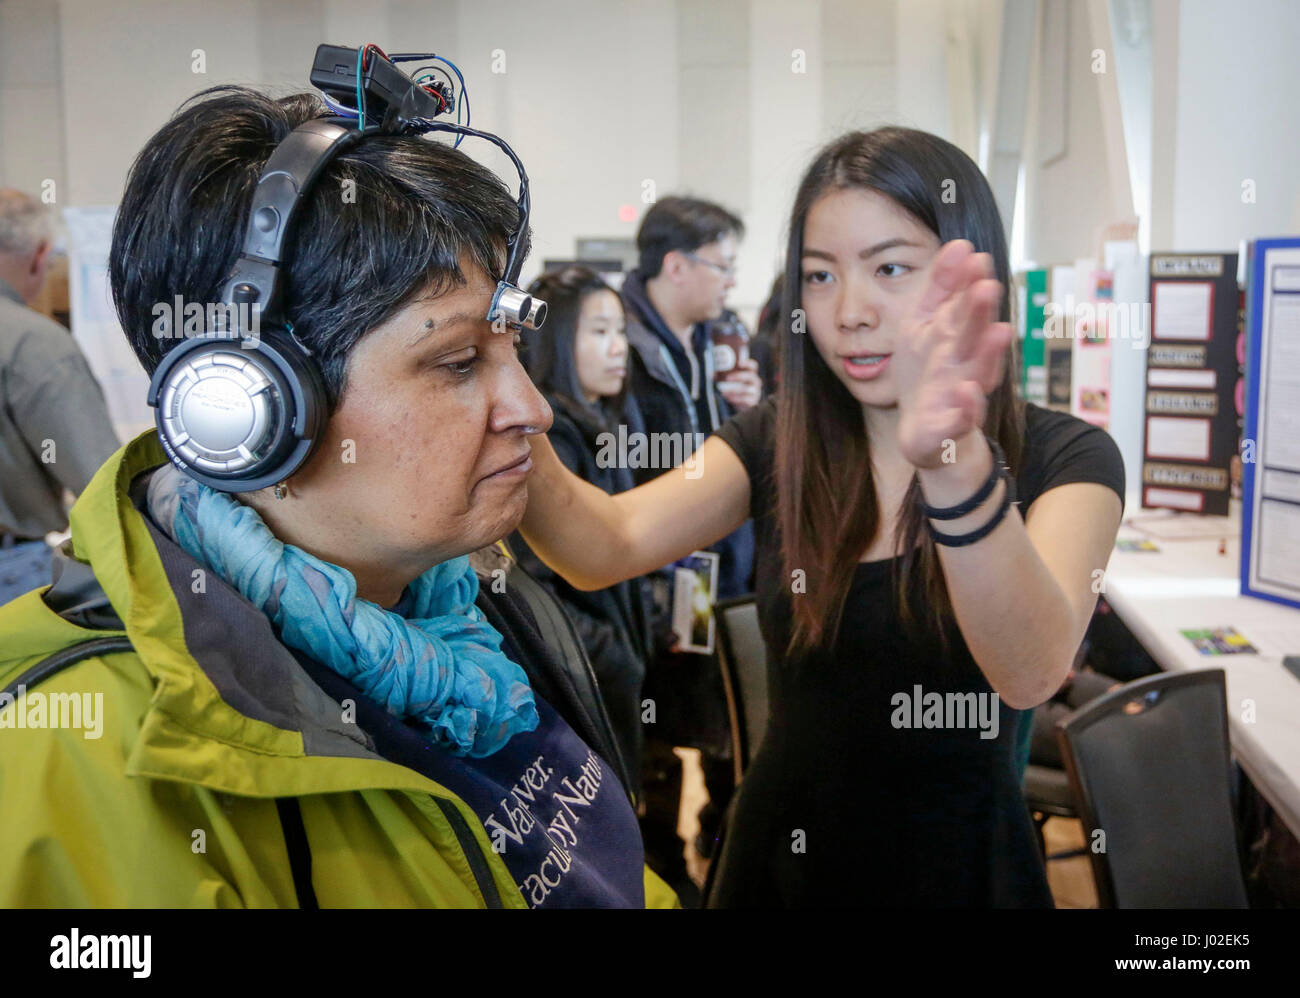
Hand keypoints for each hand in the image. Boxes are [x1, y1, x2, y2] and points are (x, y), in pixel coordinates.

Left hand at [717, 359, 762, 410]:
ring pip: (746, 389)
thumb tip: (711, 374)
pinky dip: (735, 398)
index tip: (739, 362)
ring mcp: (755, 392)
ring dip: (733, 390)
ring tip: (723, 391)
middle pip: (750, 376)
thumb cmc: (735, 389)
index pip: (753, 366)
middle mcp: (755, 382)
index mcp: (750, 374)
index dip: (747, 363)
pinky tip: (728, 398)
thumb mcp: (730, 382)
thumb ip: (723, 376)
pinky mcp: (753, 401)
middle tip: (727, 378)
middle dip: (739, 376)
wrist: (740, 405)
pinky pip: (745, 400)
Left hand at [891, 240, 1012, 469]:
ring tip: (999, 333)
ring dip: (988, 354)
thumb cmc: (928, 372)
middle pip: (975, 335)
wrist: (927, 431)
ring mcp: (962, 394)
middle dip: (981, 313)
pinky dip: (968, 406)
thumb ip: (941, 287)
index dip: (971, 284)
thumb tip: (962, 245)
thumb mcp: (925, 324)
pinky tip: (968, 391)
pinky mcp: (953, 425)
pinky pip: (963, 417)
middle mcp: (966, 361)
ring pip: (979, 372)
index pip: (966, 306)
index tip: (976, 258)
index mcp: (958, 335)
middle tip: (988, 287)